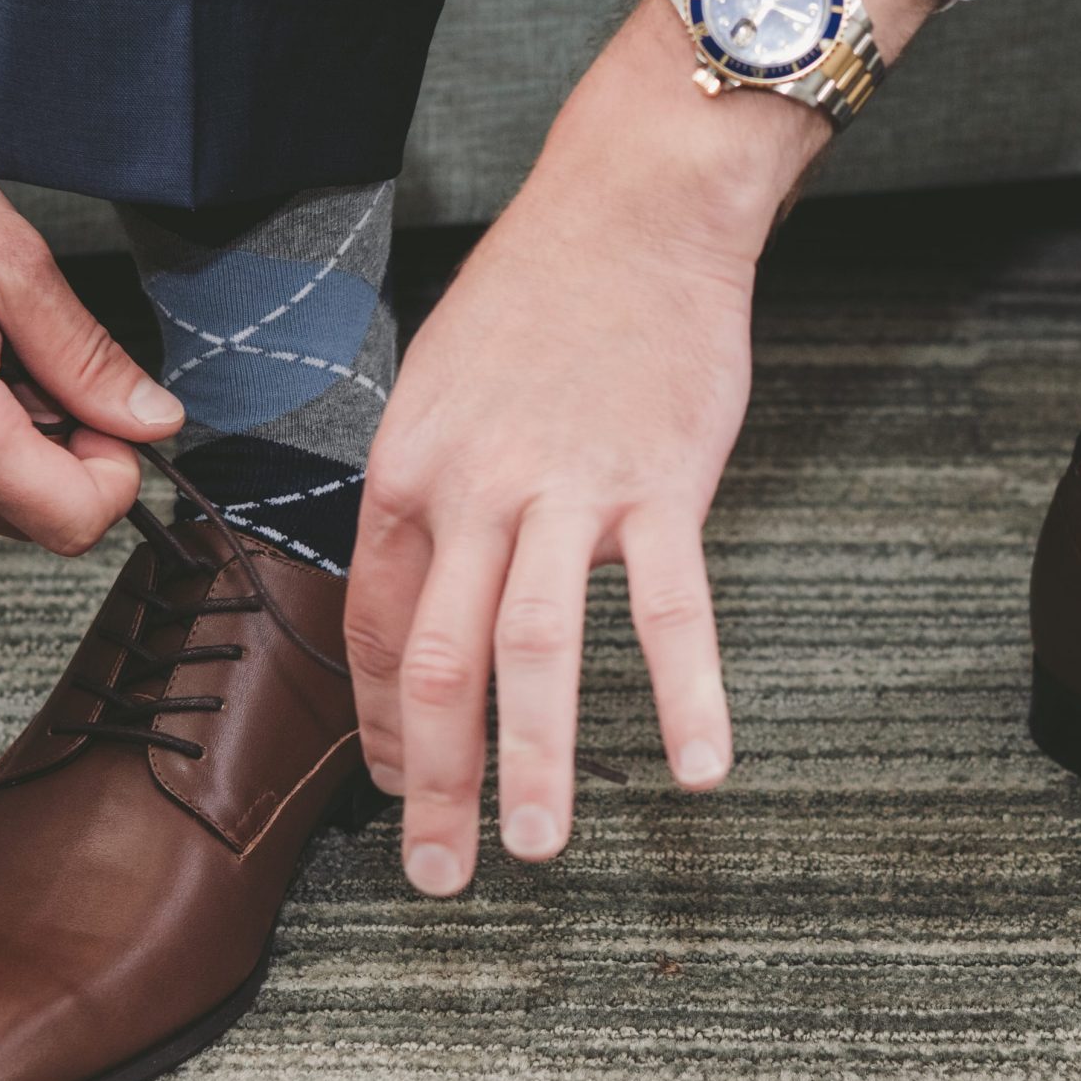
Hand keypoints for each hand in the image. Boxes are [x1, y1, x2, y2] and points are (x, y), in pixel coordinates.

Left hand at [349, 121, 758, 894]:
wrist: (631, 208)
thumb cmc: (537, 296)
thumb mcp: (439, 387)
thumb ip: (425, 493)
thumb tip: (416, 590)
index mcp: (408, 469)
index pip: (378, 628)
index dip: (381, 726)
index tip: (390, 791)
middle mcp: (474, 488)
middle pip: (441, 663)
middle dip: (432, 783)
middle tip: (437, 873)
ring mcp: (569, 489)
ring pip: (535, 651)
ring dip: (536, 763)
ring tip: (540, 849)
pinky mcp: (661, 484)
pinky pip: (672, 611)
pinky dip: (687, 697)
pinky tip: (702, 769)